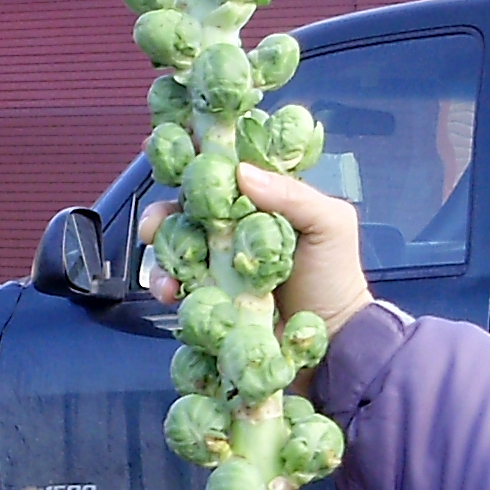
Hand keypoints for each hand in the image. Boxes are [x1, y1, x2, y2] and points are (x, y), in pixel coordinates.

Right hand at [137, 164, 373, 337]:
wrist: (333, 340)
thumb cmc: (335, 276)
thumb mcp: (329, 224)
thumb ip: (292, 194)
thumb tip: (241, 172)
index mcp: (260, 200)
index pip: (221, 169)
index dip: (192, 156)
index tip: (169, 149)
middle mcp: (233, 227)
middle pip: (184, 208)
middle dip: (162, 213)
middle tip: (154, 225)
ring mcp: (218, 263)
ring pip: (174, 245)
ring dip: (161, 253)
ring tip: (167, 273)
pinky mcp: (209, 296)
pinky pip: (177, 284)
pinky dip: (166, 285)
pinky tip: (172, 293)